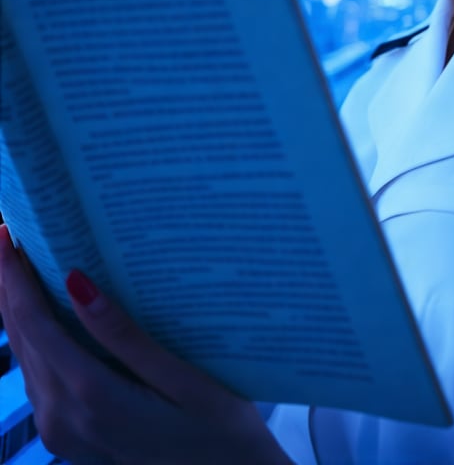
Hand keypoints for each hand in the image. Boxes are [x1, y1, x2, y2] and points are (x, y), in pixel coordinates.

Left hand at [0, 224, 292, 464]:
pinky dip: (34, 335)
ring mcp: (60, 433)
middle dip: (9, 283)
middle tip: (12, 232)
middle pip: (21, 337)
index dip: (14, 276)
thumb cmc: (218, 427)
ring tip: (25, 260)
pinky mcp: (66, 437)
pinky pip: (39, 374)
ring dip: (19, 308)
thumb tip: (76, 282)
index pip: (34, 323)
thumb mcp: (182, 376)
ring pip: (26, 356)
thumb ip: (124, 334)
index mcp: (89, 397)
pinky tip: (45, 308)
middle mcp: (62, 418)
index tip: (7, 231)